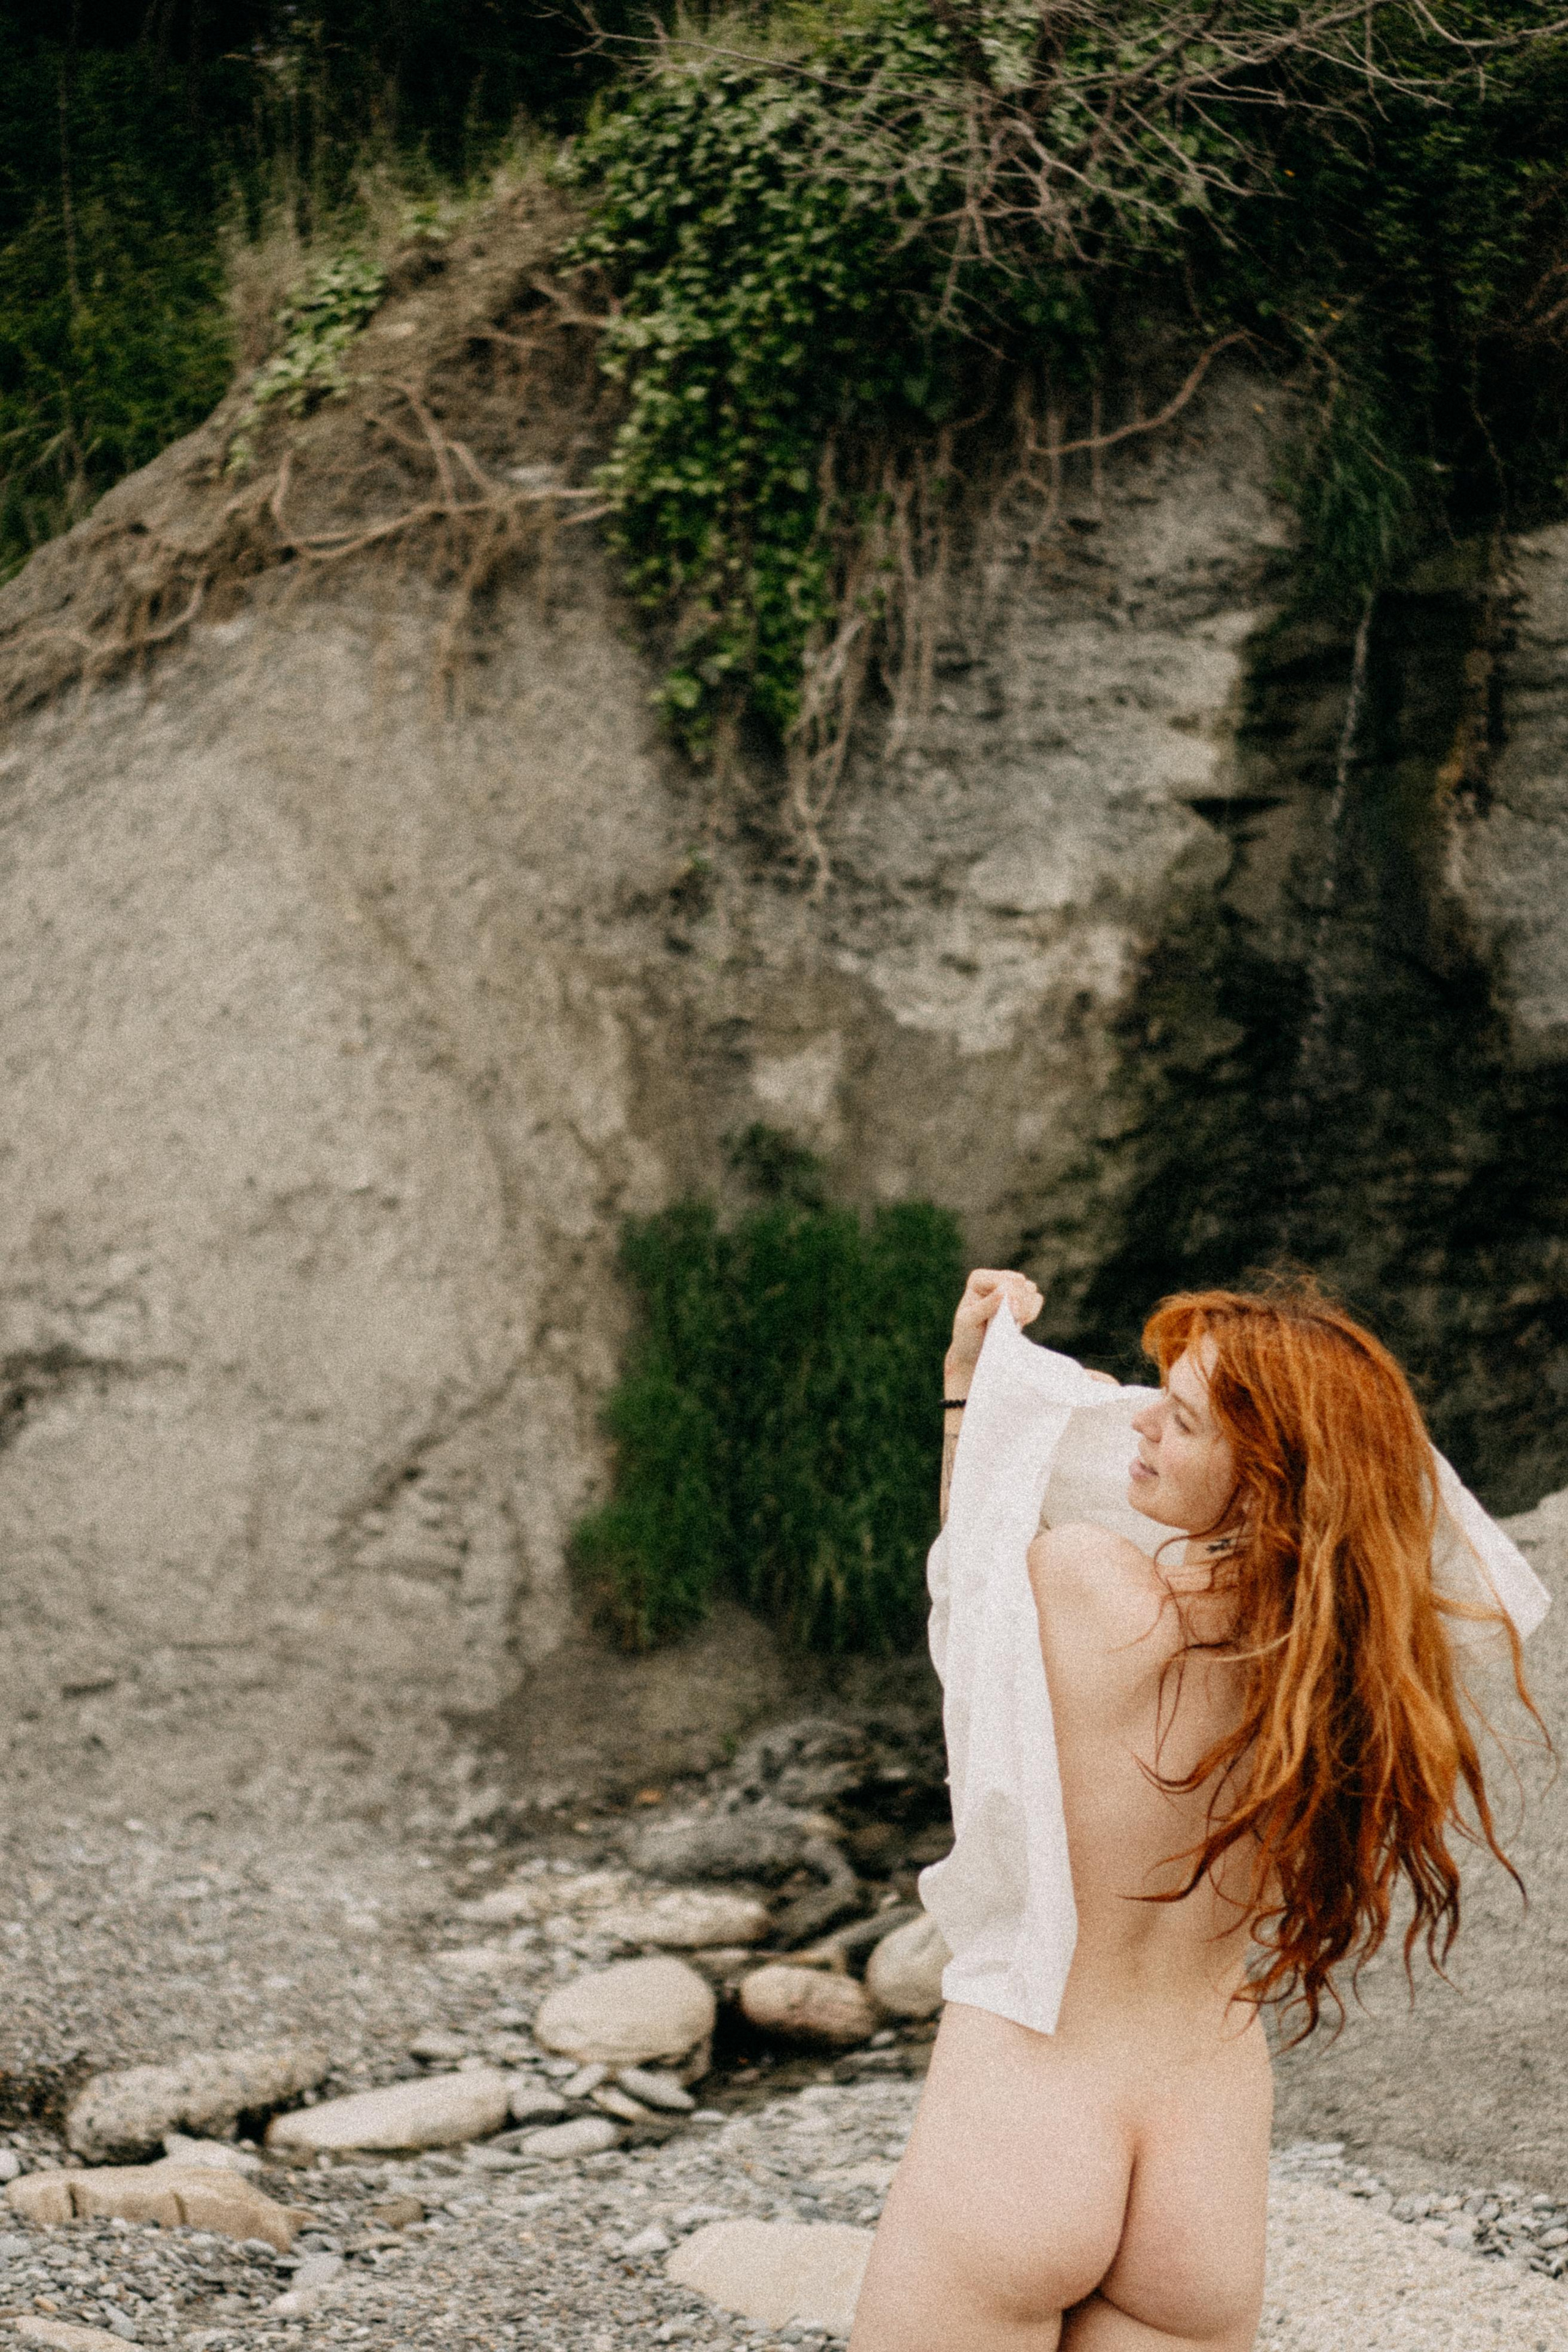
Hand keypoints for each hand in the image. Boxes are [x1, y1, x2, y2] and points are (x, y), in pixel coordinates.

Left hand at [944, 1268, 1043, 1395]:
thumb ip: (986, 1305)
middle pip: (1019, 1283)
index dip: (1011, 1296)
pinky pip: (1037, 1299)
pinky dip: (1032, 1312)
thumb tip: (1004, 1290)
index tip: (1012, 1314)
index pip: (1003, 1280)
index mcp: (979, 1279)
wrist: (976, 1352)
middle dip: (1019, 1304)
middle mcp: (995, 1279)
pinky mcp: (1022, 1299)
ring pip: (1030, 1289)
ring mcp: (1010, 1287)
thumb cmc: (967, 1335)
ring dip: (1026, 1310)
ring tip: (1014, 1323)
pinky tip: (1019, 1323)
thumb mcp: (969, 1321)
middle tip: (1014, 1321)